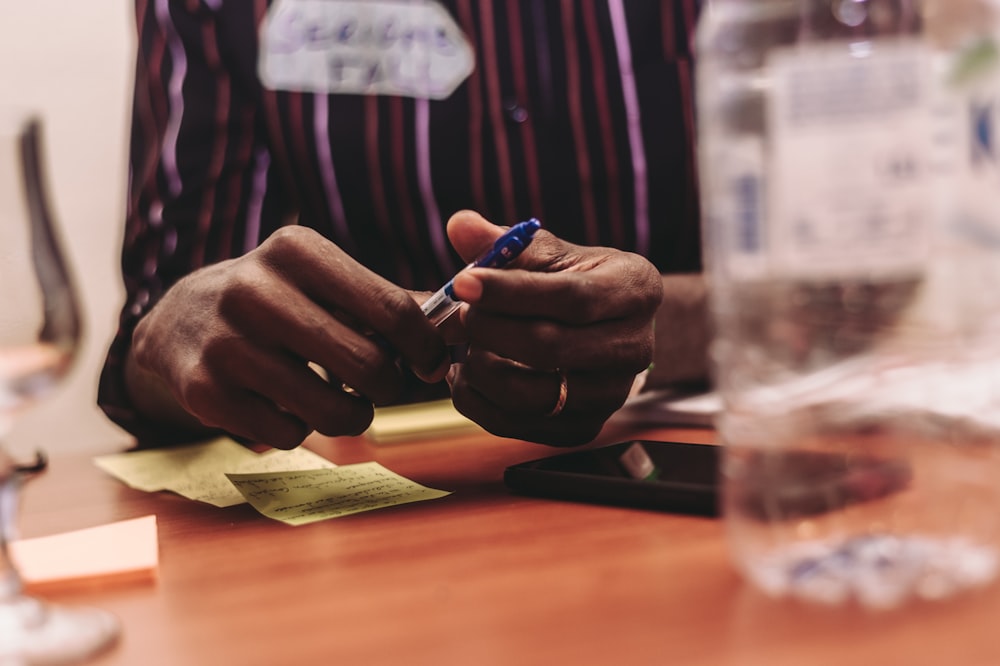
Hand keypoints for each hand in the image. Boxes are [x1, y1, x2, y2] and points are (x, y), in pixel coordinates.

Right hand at [128, 226, 449, 448]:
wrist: (178, 323)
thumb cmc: (275, 300)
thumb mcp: (321, 279)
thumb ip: (388, 301)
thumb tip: (460, 325)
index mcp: (296, 250)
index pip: (391, 308)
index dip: (424, 347)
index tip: (429, 363)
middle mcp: (255, 289)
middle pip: (368, 365)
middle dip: (389, 387)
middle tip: (380, 386)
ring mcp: (225, 342)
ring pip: (332, 410)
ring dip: (352, 416)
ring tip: (343, 402)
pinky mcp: (204, 391)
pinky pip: (289, 434)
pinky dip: (300, 429)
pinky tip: (285, 405)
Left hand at [443, 211, 662, 445]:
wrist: (604, 330)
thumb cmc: (572, 281)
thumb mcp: (549, 253)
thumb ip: (505, 241)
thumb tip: (459, 224)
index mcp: (636, 290)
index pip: (571, 297)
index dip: (511, 292)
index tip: (463, 283)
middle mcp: (635, 348)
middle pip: (550, 348)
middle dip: (491, 330)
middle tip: (459, 314)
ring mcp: (613, 395)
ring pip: (532, 394)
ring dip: (482, 367)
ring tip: (464, 342)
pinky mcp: (584, 428)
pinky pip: (519, 425)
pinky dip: (480, 400)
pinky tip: (467, 372)